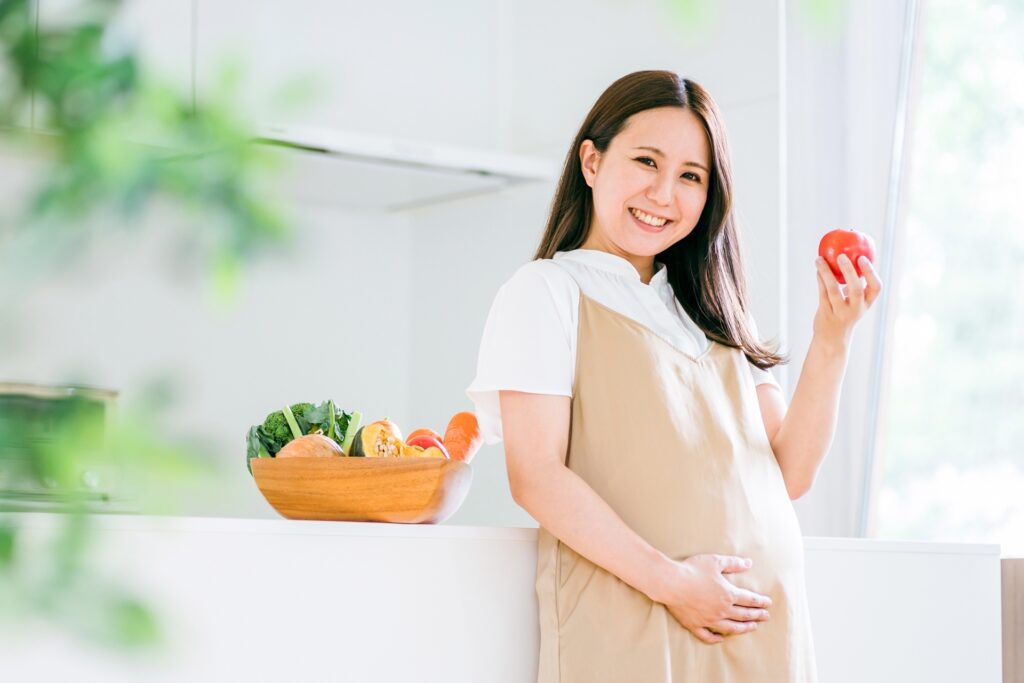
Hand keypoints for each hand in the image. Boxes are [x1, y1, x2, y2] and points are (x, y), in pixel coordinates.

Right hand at [658, 554, 772, 644]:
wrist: (671, 582)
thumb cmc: (692, 570)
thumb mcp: (715, 561)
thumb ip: (733, 563)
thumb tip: (748, 562)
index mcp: (728, 594)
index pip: (749, 600)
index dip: (760, 602)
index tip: (768, 604)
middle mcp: (721, 610)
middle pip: (743, 615)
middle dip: (756, 615)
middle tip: (766, 617)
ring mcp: (709, 620)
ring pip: (730, 628)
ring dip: (743, 628)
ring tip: (751, 628)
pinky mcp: (695, 625)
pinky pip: (708, 636)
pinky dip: (716, 639)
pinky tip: (721, 639)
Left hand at [813, 253, 882, 346]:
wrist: (832, 340)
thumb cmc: (844, 316)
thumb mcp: (855, 304)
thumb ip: (854, 287)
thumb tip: (851, 260)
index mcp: (865, 304)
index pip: (875, 288)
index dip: (871, 273)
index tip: (863, 259)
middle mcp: (855, 309)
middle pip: (856, 289)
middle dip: (850, 272)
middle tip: (842, 257)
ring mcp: (840, 312)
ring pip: (833, 290)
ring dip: (826, 272)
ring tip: (820, 259)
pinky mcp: (826, 313)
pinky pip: (822, 293)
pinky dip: (820, 279)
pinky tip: (818, 269)